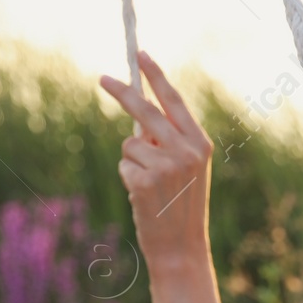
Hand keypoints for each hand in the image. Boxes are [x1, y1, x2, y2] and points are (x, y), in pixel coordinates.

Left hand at [100, 51, 213, 270]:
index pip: (175, 101)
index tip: (141, 55)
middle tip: (101, 78)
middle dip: (122, 92)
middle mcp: (187, 150)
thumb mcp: (188, 169)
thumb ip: (170, 142)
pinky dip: (128, 177)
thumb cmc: (181, 205)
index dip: (156, 76)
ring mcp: (167, 165)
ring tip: (150, 184)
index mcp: (201, 143)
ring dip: (132, 160)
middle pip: (146, 111)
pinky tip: (143, 195)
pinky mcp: (144, 181)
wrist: (182, 247)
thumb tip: (139, 116)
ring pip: (130, 143)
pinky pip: (124, 164)